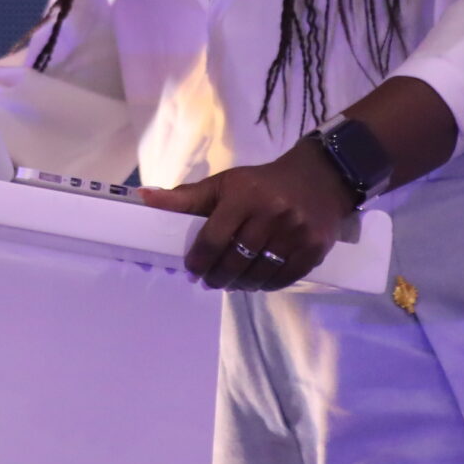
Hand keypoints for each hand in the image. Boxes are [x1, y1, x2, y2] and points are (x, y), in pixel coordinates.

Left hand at [139, 137, 356, 291]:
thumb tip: (144, 198)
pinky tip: (256, 282)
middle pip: (236, 260)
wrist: (319, 178)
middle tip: (210, 281)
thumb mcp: (224, 183)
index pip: (213, 238)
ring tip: (231, 282)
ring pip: (260, 273)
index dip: (198, 261)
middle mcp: (272, 213)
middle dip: (218, 276)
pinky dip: (266, 285)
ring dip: (241, 284)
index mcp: (244, 196)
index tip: (192, 271)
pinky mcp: (314, 248)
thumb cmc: (262, 183)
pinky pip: (284, 278)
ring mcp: (296, 232)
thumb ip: (185, 197)